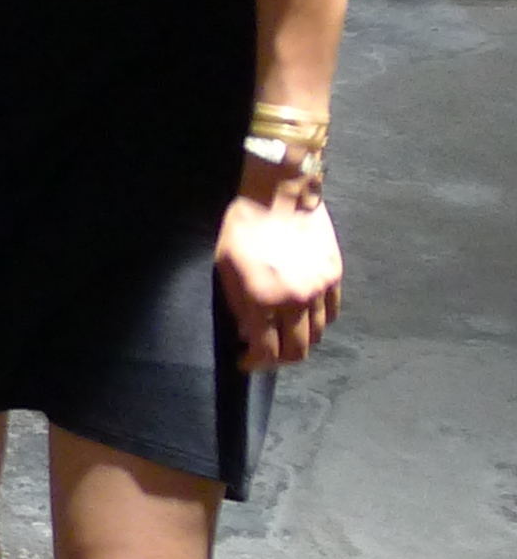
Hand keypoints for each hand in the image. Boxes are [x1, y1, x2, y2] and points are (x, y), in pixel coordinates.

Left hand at [216, 190, 341, 369]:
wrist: (278, 194)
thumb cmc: (242, 228)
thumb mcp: (225, 268)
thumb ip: (238, 306)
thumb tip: (247, 334)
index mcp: (263, 301)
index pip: (267, 352)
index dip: (255, 364)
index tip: (246, 362)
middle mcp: (295, 302)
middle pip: (298, 351)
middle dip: (281, 359)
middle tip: (269, 352)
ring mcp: (319, 289)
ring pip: (318, 333)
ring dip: (302, 339)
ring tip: (286, 332)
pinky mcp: (334, 275)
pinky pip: (332, 312)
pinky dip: (320, 320)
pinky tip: (306, 314)